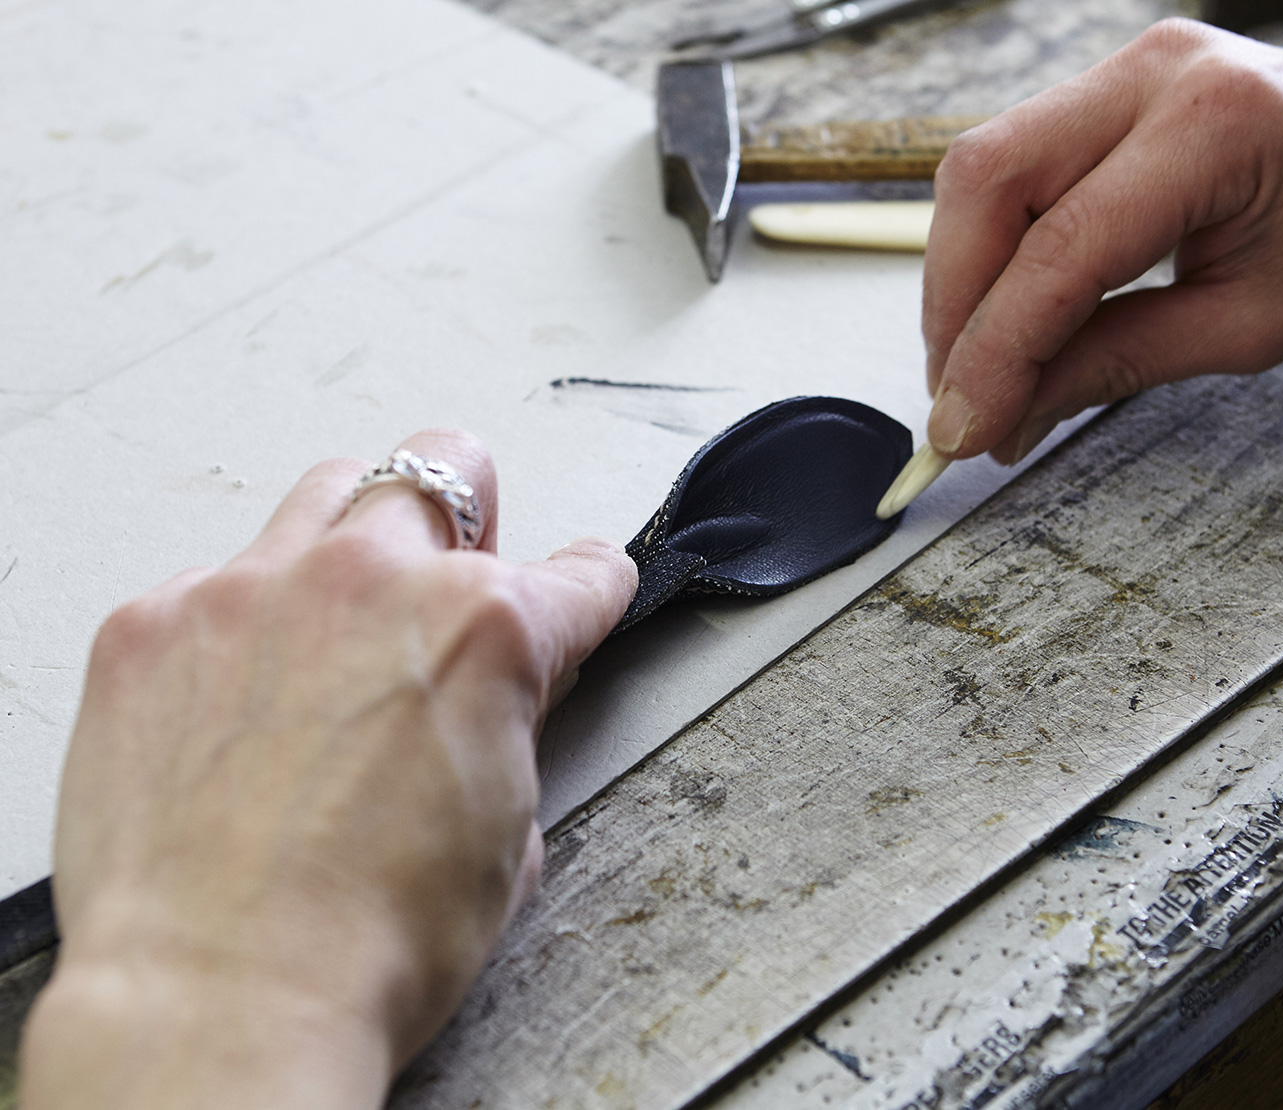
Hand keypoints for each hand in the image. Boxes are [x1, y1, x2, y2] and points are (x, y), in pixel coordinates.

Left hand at [20, 429, 635, 1109]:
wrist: (220, 1000)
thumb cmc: (370, 943)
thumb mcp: (507, 836)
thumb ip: (509, 728)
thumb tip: (497, 699)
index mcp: (486, 630)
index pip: (580, 571)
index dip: (590, 588)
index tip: (581, 588)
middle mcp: (374, 581)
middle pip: (449, 464)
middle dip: (473, 515)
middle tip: (455, 573)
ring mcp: (256, 589)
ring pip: (330, 491)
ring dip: (356, 540)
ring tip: (343, 620)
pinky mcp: (156, 624)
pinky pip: (217, 577)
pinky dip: (246, 621)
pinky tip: (243, 699)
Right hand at [923, 18, 1282, 463]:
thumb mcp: (1248, 325)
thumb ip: (1117, 363)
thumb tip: (1004, 414)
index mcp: (1216, 125)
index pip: (1057, 250)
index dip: (992, 351)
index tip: (964, 427)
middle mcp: (1155, 75)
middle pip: (986, 182)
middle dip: (953, 305)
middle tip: (958, 397)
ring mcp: (1122, 74)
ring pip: (980, 172)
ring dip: (960, 281)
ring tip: (977, 365)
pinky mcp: (1101, 95)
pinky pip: (1007, 170)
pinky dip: (988, 253)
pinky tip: (1001, 314)